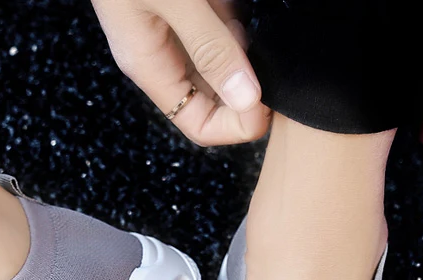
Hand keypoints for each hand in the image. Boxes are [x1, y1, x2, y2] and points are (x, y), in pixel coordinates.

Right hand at [92, 0, 270, 145]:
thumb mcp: (175, 0)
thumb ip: (210, 47)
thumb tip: (246, 100)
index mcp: (150, 64)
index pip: (198, 124)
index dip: (236, 124)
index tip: (265, 100)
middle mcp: (163, 53)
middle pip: (214, 100)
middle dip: (247, 93)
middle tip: (273, 69)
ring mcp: (176, 26)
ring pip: (222, 66)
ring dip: (249, 60)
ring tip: (260, 38)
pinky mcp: (191, 3)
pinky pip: (222, 30)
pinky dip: (242, 28)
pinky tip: (247, 11)